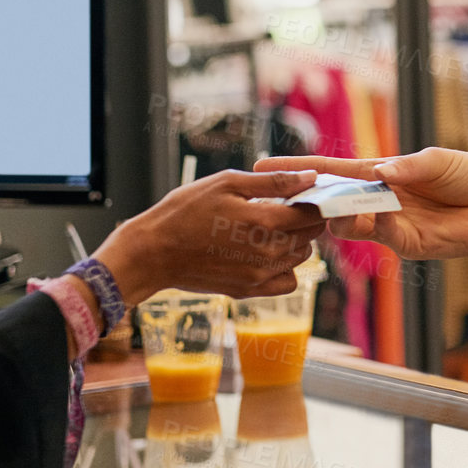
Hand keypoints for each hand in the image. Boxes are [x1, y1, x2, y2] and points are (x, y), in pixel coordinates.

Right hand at [94, 169, 327, 305]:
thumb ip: (275, 182)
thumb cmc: (185, 211)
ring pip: (301, 256)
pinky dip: (284, 268)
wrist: (152, 253)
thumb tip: (311, 177)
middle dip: (305, 219)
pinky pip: (287, 282)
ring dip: (295, 241)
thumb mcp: (228, 183)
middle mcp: (268, 253)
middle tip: (283, 207)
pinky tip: (266, 252)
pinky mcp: (249, 290)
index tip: (304, 193)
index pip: (314, 213)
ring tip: (268, 228)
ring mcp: (259, 275)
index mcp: (266, 222)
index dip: (314, 200)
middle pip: (311, 235)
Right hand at [255, 148, 467, 260]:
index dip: (300, 169)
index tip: (262, 167)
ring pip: (349, 223)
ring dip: (336, 215)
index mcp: (381, 174)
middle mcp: (380, 200)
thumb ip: (406, 167)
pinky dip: (371, 225)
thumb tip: (378, 172)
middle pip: (332, 200)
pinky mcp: (407, 244)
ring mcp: (390, 224)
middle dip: (306, 200)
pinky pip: (380, 235)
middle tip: (281, 199)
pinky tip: (369, 216)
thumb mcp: (436, 161)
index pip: (332, 171)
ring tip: (327, 207)